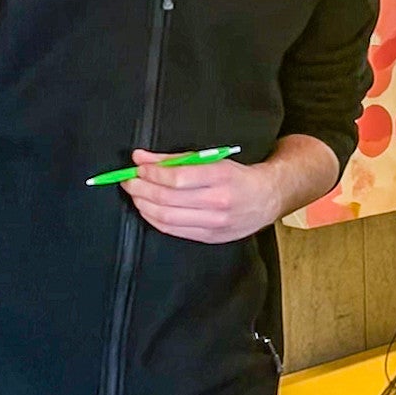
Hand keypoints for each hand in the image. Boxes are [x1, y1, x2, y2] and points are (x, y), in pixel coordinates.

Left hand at [122, 150, 279, 242]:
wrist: (267, 198)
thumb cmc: (238, 176)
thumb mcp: (212, 159)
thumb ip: (175, 159)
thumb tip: (141, 158)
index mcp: (221, 177)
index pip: (176, 178)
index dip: (151, 173)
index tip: (138, 168)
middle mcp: (218, 202)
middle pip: (167, 199)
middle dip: (141, 189)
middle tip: (129, 181)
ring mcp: (214, 222)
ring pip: (166, 217)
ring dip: (144, 205)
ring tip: (136, 194)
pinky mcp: (209, 236)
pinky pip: (173, 230)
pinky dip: (154, 219)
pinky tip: (148, 209)